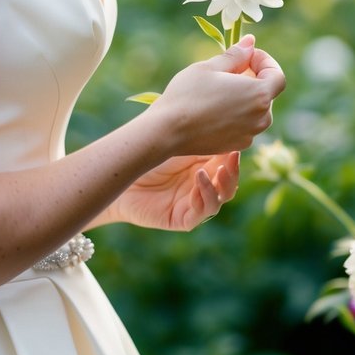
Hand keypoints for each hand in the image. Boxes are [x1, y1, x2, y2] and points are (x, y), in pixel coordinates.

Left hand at [111, 151, 240, 231]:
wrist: (119, 177)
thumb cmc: (144, 158)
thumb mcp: (176, 146)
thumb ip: (200, 144)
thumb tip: (227, 134)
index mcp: (202, 167)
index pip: (226, 165)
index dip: (233, 158)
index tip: (235, 146)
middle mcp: (200, 186)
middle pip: (228, 184)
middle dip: (232, 172)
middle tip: (232, 159)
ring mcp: (193, 204)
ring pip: (220, 199)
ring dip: (221, 184)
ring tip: (214, 170)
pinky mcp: (183, 219)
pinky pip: (202, 212)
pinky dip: (205, 196)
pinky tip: (199, 180)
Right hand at [147, 34, 285, 157]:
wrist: (167, 131)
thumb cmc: (188, 95)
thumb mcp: (210, 67)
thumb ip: (236, 55)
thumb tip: (250, 42)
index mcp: (259, 95)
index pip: (277, 76)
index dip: (265, 62)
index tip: (246, 57)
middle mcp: (260, 118)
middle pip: (267, 94)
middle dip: (253, 79)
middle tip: (228, 71)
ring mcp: (249, 135)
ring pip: (256, 111)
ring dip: (245, 98)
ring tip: (218, 90)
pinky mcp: (236, 145)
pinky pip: (245, 126)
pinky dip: (236, 115)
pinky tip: (213, 109)